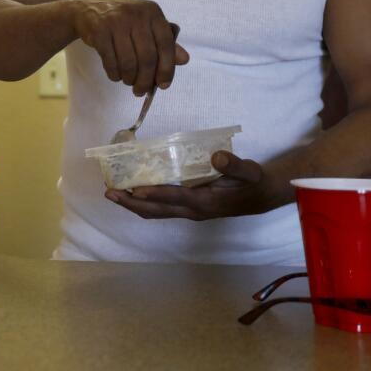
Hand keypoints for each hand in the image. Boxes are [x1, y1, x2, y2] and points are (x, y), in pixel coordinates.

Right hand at [71, 0, 189, 93]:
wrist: (87, 10)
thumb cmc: (122, 20)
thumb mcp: (146, 25)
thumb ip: (165, 41)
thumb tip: (184, 60)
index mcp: (152, 11)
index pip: (166, 44)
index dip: (167, 68)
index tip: (163, 85)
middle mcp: (136, 14)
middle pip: (147, 57)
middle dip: (145, 80)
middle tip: (141, 91)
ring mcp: (116, 22)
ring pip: (128, 62)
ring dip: (129, 79)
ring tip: (128, 82)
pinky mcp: (99, 31)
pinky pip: (110, 61)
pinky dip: (114, 74)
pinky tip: (116, 76)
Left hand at [104, 151, 281, 219]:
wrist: (261, 197)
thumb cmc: (252, 182)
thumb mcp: (248, 171)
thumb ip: (233, 165)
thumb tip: (217, 158)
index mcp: (205, 202)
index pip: (174, 198)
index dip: (154, 194)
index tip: (134, 189)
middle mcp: (193, 211)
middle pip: (157, 210)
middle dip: (132, 203)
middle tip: (109, 193)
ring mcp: (189, 212)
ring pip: (156, 212)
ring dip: (134, 204)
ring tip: (113, 194)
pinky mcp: (188, 209)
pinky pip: (161, 209)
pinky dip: (145, 202)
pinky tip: (134, 192)